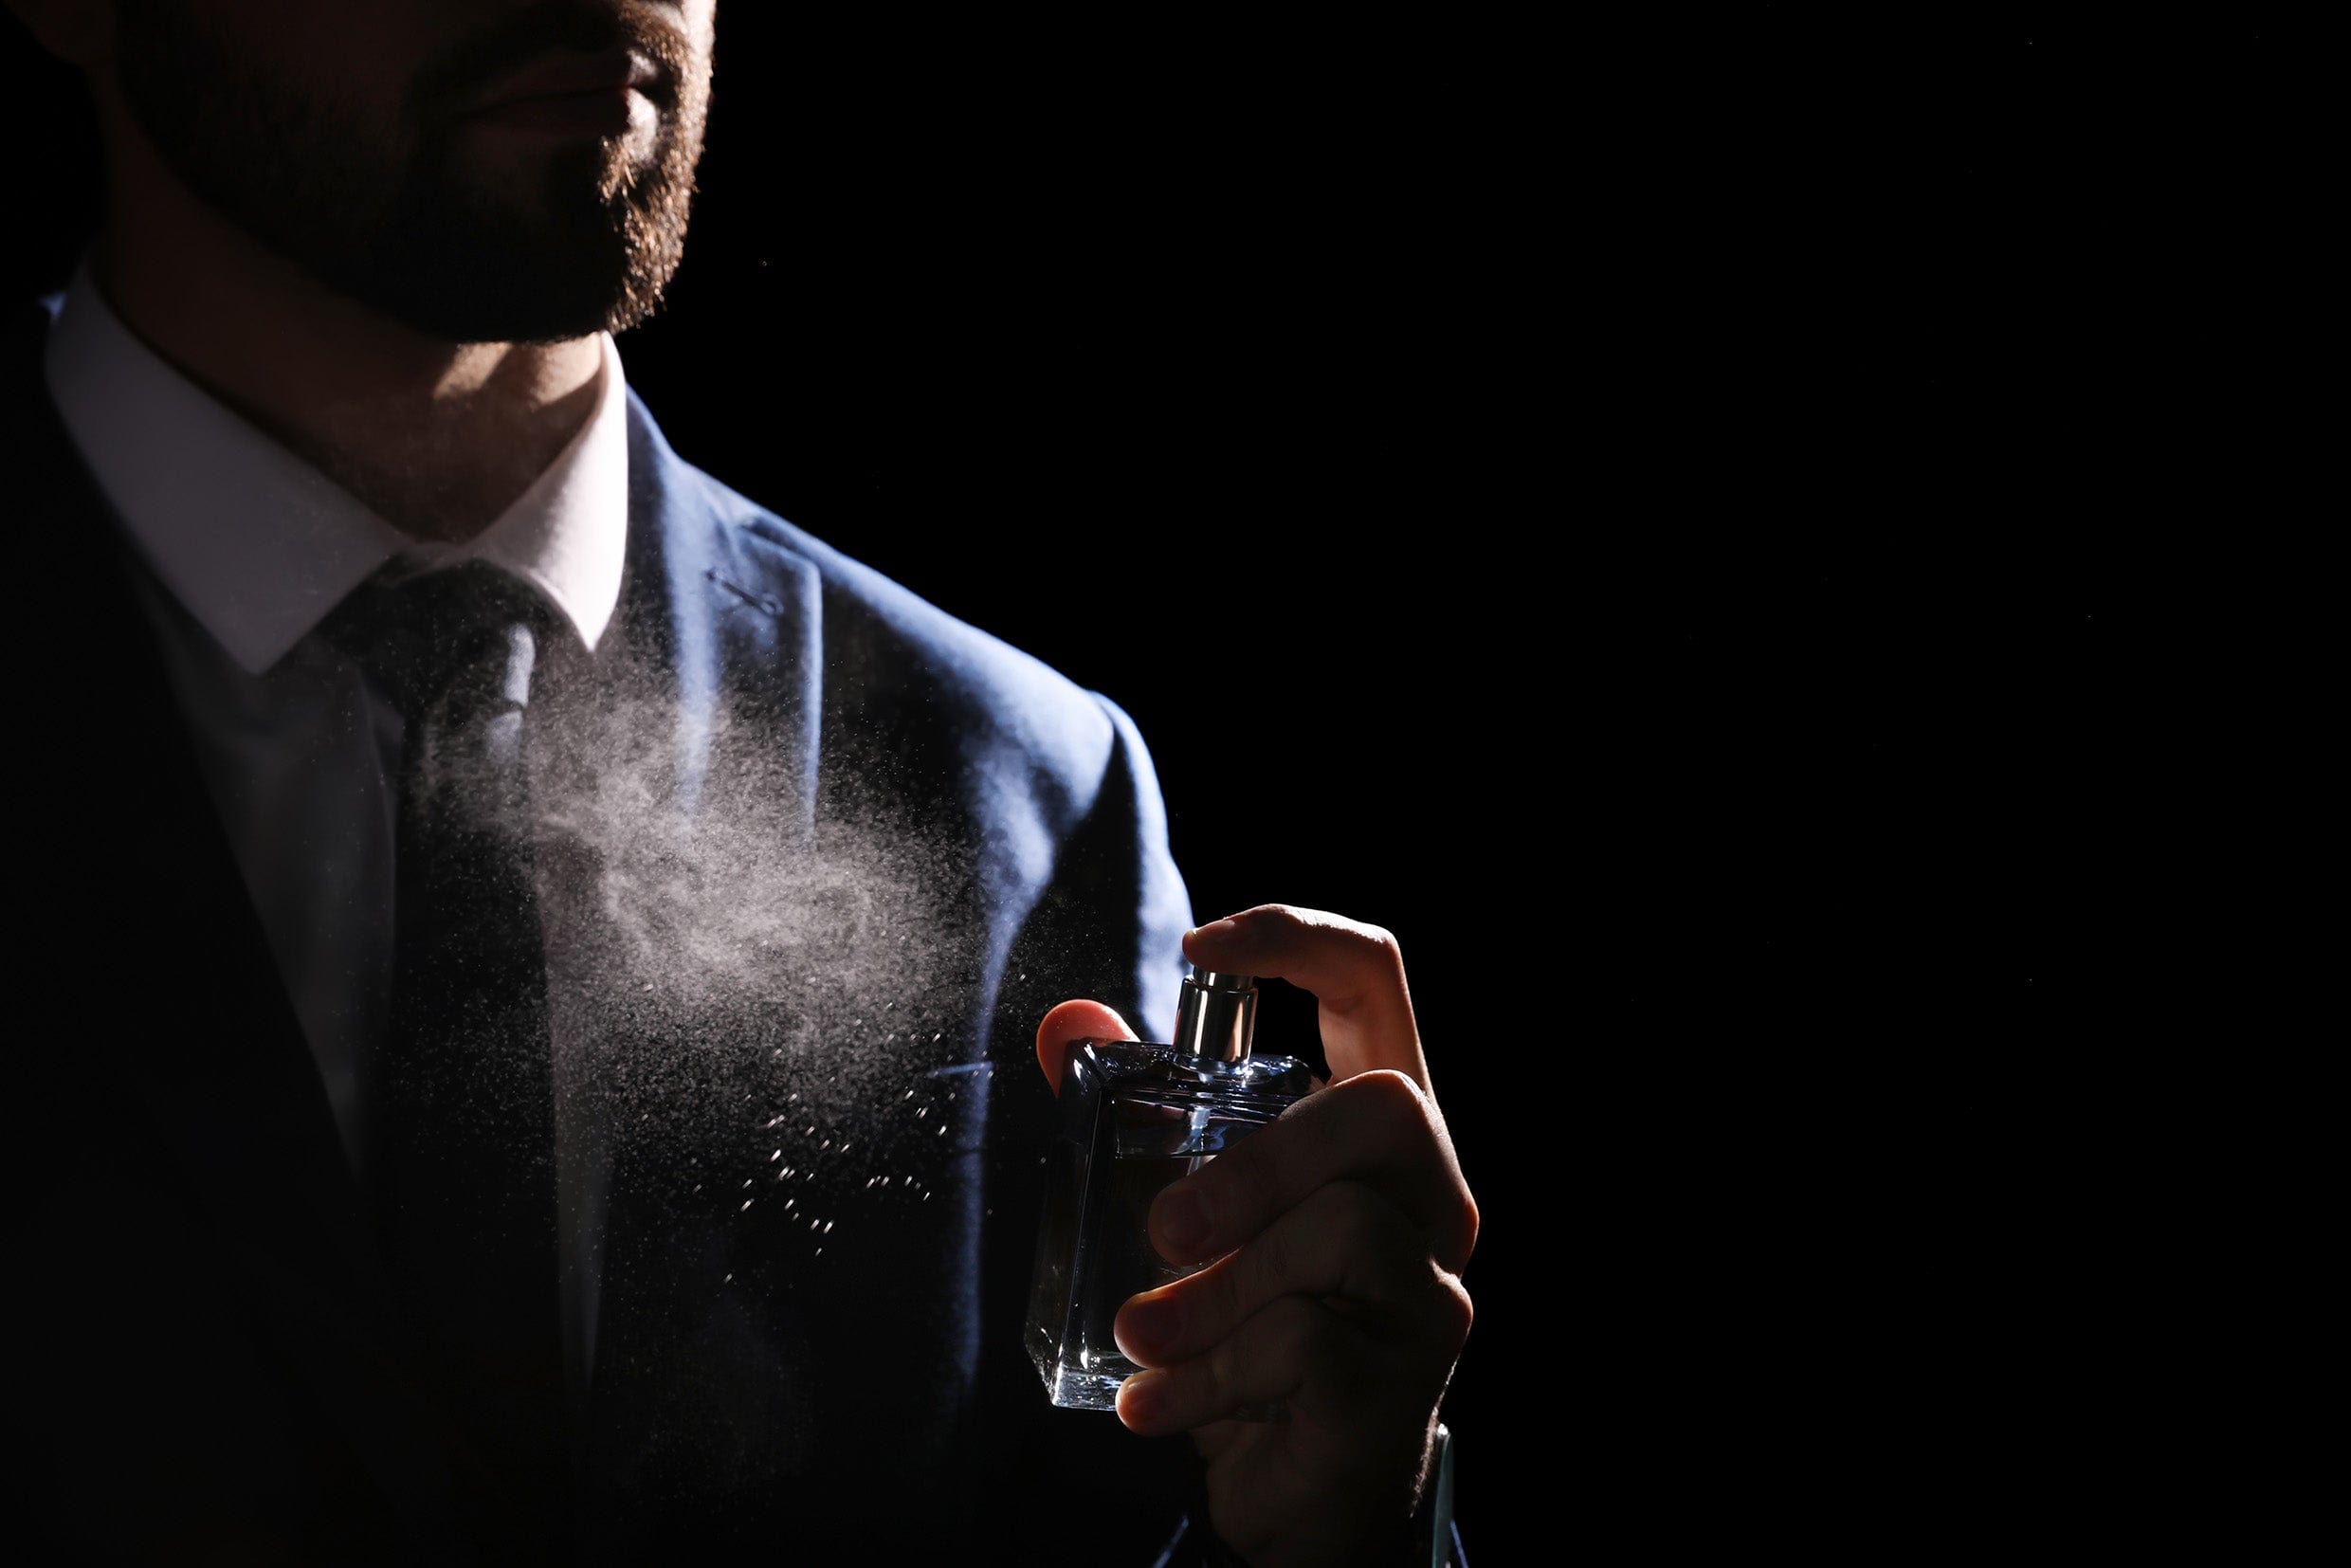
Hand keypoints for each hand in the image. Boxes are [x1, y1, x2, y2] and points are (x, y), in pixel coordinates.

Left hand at [1035, 905, 1475, 1567]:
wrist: (1297, 1490)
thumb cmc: (1254, 1320)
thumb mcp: (1194, 1207)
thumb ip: (1138, 1114)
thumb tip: (1065, 1020)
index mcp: (1377, 1129)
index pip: (1378, 985)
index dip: (1300, 939)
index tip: (1199, 949)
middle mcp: (1429, 1196)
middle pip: (1386, 1106)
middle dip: (1260, 1156)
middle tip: (1164, 1227)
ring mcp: (1430, 1289)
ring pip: (1343, 1232)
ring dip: (1213, 1292)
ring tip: (1143, 1337)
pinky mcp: (1404, 1382)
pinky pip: (1309, 1346)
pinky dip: (1209, 1373)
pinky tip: (1158, 1404)